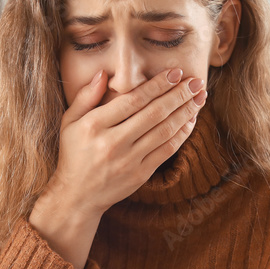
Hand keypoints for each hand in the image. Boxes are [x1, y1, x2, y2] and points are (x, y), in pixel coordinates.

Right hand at [45, 67, 207, 216]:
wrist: (77, 196)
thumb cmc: (73, 154)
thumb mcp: (69, 122)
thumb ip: (85, 96)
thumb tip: (103, 74)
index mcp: (94, 125)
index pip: (133, 100)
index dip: (157, 85)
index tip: (176, 72)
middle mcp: (112, 142)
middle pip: (153, 113)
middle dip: (179, 95)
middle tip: (196, 81)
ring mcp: (128, 160)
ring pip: (164, 131)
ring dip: (186, 112)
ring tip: (200, 97)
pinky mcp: (140, 174)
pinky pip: (167, 150)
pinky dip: (182, 134)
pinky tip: (191, 121)